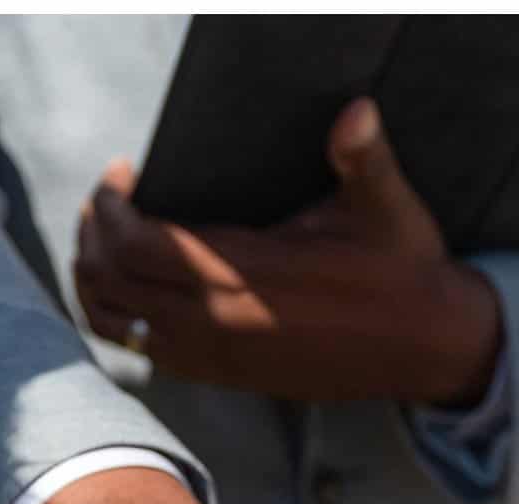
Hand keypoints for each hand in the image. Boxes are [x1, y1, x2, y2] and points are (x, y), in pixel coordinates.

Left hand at [74, 98, 502, 405]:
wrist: (426, 349)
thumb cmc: (403, 270)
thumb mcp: (386, 208)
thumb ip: (363, 158)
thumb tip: (357, 111)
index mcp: (247, 274)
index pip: (138, 244)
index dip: (112, 206)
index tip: (124, 173)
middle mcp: (219, 322)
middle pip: (110, 283)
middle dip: (92, 235)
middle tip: (106, 200)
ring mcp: (215, 356)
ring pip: (114, 324)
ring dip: (93, 280)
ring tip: (104, 241)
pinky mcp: (222, 376)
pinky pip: (139, 352)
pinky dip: (118, 316)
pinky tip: (132, 284)